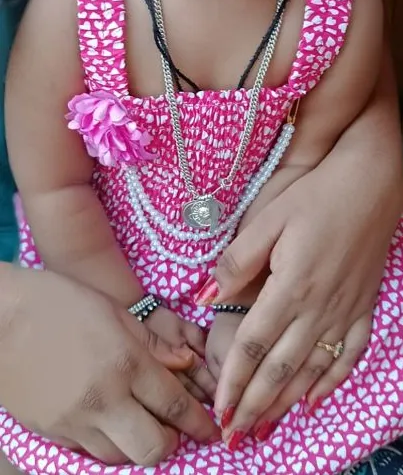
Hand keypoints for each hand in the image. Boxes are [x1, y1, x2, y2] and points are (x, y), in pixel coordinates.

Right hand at [0, 266, 219, 465]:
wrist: (0, 317)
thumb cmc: (58, 302)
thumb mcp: (113, 311)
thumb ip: (152, 343)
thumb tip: (185, 363)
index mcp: (125, 362)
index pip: (174, 405)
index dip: (199, 422)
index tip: (212, 429)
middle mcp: (104, 398)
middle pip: (153, 448)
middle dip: (171, 442)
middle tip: (172, 426)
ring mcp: (75, 421)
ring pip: (121, 457)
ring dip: (136, 444)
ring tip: (137, 421)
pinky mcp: (52, 432)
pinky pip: (88, 452)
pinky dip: (104, 442)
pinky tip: (105, 419)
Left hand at [208, 68, 401, 443]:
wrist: (372, 183)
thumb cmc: (317, 195)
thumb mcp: (269, 218)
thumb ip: (237, 260)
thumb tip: (206, 295)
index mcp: (290, 286)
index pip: (254, 346)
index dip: (234, 381)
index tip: (217, 409)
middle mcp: (318, 307)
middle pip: (281, 368)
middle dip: (254, 405)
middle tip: (234, 436)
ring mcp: (344, 310)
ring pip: (311, 369)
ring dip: (285, 401)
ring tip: (264, 426)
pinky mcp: (363, 306)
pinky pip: (348, 355)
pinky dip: (330, 381)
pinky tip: (314, 398)